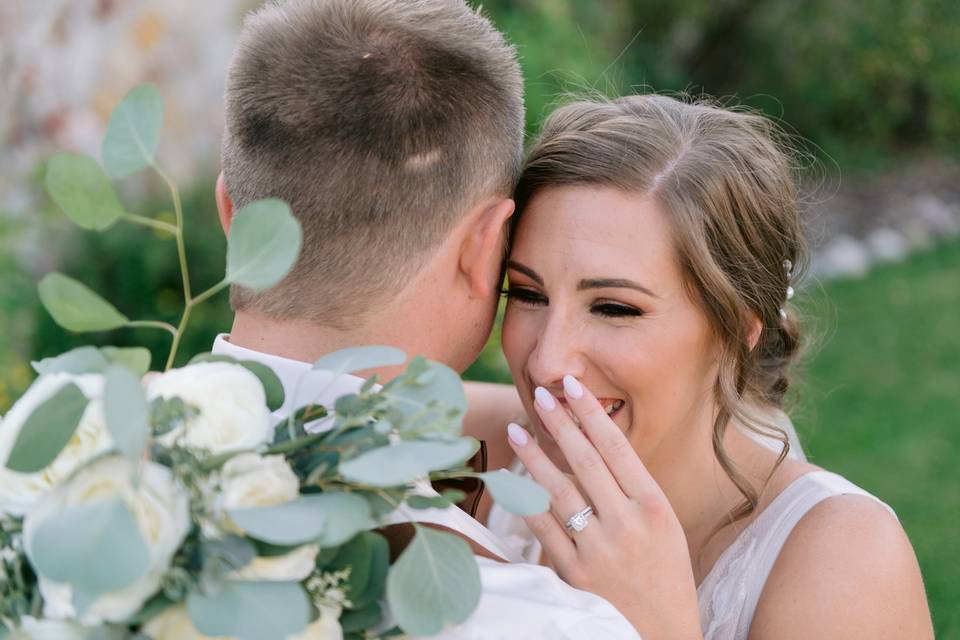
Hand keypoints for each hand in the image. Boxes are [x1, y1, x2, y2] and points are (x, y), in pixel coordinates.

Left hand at [506, 375, 701, 639]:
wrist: (661, 639)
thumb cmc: (665, 580)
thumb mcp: (664, 530)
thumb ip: (633, 493)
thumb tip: (596, 451)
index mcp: (655, 507)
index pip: (617, 447)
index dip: (591, 413)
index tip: (573, 385)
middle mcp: (628, 523)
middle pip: (586, 460)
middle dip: (560, 422)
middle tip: (540, 393)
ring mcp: (599, 549)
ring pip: (559, 490)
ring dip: (535, 456)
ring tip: (517, 428)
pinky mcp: (574, 574)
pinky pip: (543, 528)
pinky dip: (525, 501)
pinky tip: (512, 479)